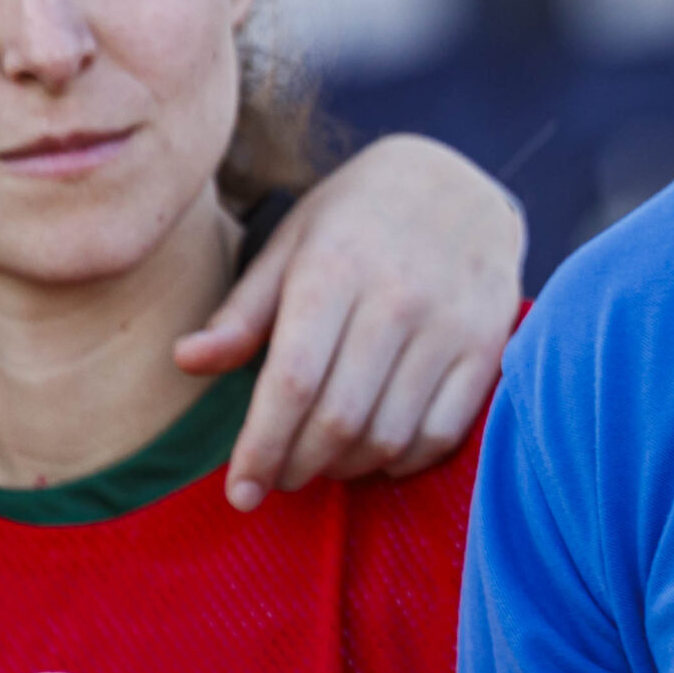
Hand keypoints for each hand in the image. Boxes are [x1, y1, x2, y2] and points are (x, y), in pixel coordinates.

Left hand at [175, 134, 524, 509]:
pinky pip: (443, 432)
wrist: (458, 181)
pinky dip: (403, 460)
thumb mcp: (292, 244)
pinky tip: (378, 452)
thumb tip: (186, 362)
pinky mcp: (487, 344)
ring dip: (346, 468)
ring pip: (389, 434)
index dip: (261, 448)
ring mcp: (450, 324)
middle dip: (296, 466)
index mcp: (335, 269)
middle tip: (277, 477)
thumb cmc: (357, 218)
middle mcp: (397, 298)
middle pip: (338, 418)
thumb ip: (242, 311)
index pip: (292, 381)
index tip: (239, 491)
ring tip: (323, 462)